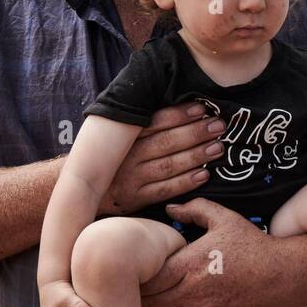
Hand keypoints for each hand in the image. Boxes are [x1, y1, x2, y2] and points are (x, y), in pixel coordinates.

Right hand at [96, 102, 226, 215]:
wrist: (88, 191)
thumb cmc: (114, 159)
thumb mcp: (120, 138)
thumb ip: (143, 124)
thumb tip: (183, 107)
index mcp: (125, 137)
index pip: (154, 122)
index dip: (179, 115)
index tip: (202, 108)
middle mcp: (127, 157)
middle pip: (165, 143)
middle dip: (195, 133)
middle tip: (218, 126)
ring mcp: (131, 179)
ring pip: (167, 166)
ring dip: (195, 156)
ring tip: (217, 148)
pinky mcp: (136, 200)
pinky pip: (164, 190)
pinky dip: (185, 183)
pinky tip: (204, 174)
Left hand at [138, 198, 276, 306]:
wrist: (282, 275)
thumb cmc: (253, 245)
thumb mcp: (225, 218)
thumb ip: (195, 209)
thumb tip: (170, 209)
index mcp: (192, 263)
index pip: (150, 276)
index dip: (138, 273)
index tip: (136, 265)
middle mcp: (194, 290)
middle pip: (150, 300)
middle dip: (138, 293)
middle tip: (132, 283)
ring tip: (143, 297)